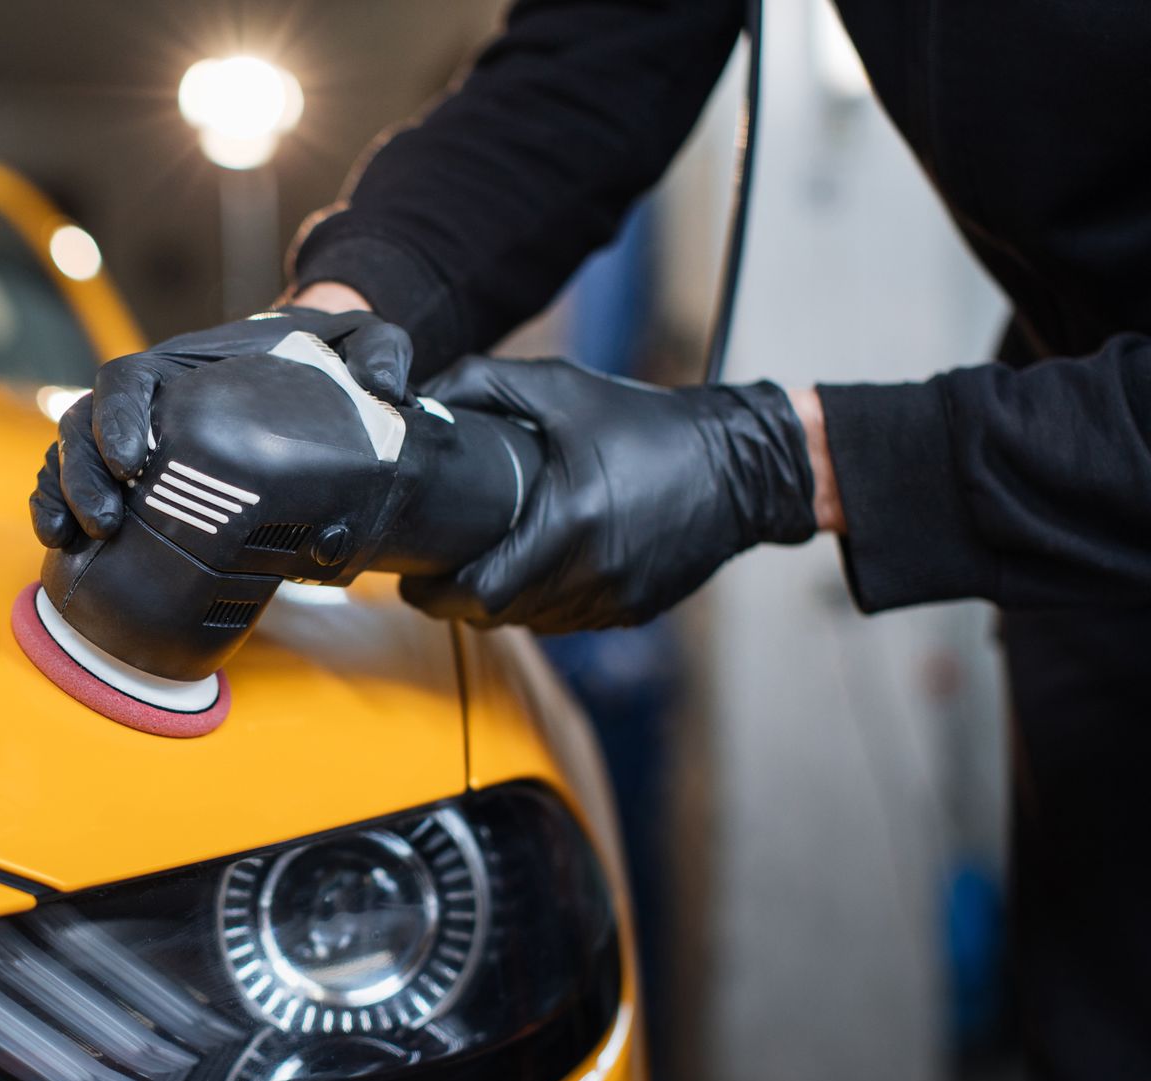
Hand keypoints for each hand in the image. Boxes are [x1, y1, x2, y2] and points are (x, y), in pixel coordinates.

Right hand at [29, 309, 411, 547]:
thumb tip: (385, 386)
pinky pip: (76, 486)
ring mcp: (131, 436)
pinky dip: (59, 510)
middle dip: (82, 473)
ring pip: (71, 456)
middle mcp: (147, 400)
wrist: (303, 382)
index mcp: (184, 365)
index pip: (128, 378)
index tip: (132, 460)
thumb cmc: (318, 361)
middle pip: (84, 423)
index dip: (118, 416)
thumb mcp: (358, 342)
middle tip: (108, 522)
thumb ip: (380, 349)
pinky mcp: (130, 474)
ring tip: (75, 540)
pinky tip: (62, 547)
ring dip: (63, 496)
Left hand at [399, 356, 818, 631]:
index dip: (435, 594)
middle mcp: (591, 574)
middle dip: (457, 603)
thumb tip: (423, 395)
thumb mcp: (564, 389)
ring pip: (532, 624)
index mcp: (568, 525)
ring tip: (479, 572)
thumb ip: (485, 383)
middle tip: (434, 579)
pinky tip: (534, 573)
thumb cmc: (651, 424)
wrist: (741, 464)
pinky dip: (542, 605)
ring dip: (499, 606)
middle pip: (497, 617)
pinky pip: (569, 622)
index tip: (412, 579)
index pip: (479, 592)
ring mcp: (615, 599)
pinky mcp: (634, 610)